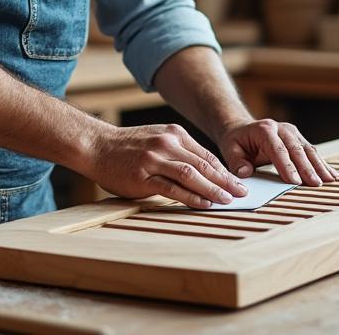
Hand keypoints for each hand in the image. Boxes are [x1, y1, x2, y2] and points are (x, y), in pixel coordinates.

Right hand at [83, 123, 248, 208]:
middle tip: (241, 193)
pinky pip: (172, 187)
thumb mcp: (157, 139)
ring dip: (213, 189)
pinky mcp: (143, 176)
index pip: (207, 155)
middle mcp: (167, 143)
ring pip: (192, 174)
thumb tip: (203, 172)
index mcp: (174, 134)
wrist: (96, 146)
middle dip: (225, 181)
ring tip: (227, 200)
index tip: (238, 183)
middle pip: (204, 164)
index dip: (224, 171)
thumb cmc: (127, 148)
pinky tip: (203, 203)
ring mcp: (155, 158)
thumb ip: (178, 152)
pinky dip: (191, 196)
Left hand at [218, 119, 338, 186]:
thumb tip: (245, 173)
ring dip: (319, 166)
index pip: (277, 149)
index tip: (294, 181)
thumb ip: (236, 162)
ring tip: (329, 180)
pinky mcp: (299, 139)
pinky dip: (322, 164)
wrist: (242, 129)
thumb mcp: (229, 149)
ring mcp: (292, 132)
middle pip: (297, 149)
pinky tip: (333, 174)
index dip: (287, 165)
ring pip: (308, 150)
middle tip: (315, 184)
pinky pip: (311, 151)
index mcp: (264, 130)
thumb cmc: (236, 141)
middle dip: (307, 168)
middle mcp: (281, 128)